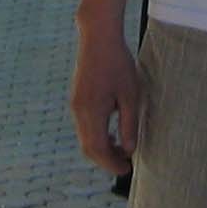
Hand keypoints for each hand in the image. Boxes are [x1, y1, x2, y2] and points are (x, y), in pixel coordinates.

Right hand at [70, 23, 138, 175]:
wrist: (98, 36)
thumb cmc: (118, 63)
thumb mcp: (130, 94)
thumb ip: (129, 124)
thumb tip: (129, 149)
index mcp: (92, 111)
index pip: (98, 149)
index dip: (112, 164)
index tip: (127, 170)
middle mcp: (79, 111)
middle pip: (88, 148)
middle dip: (106, 159)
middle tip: (125, 163)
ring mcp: (75, 105)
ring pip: (85, 138)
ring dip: (101, 147)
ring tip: (122, 148)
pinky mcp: (77, 99)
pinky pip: (84, 126)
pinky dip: (97, 135)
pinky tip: (112, 131)